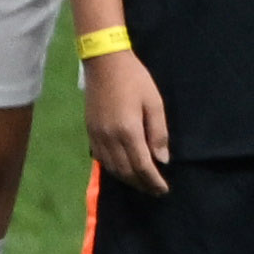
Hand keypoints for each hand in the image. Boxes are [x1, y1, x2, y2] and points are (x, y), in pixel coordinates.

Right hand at [83, 48, 176, 187]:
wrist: (104, 63)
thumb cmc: (135, 80)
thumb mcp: (155, 103)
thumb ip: (158, 133)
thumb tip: (162, 160)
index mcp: (128, 131)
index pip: (142, 166)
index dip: (154, 181)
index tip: (164, 189)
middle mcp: (110, 138)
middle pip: (126, 171)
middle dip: (141, 184)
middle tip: (155, 190)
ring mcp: (97, 135)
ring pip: (111, 167)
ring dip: (127, 179)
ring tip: (141, 182)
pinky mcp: (90, 131)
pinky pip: (100, 158)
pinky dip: (113, 168)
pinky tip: (122, 168)